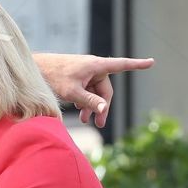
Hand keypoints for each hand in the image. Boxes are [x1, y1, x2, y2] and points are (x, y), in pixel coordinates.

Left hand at [35, 53, 154, 127]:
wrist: (36, 69)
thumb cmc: (53, 76)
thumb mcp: (72, 92)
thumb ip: (89, 101)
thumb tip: (104, 110)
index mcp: (97, 66)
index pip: (122, 65)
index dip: (137, 65)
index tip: (152, 62)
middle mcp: (94, 67)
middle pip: (105, 90)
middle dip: (102, 107)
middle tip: (98, 124)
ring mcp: (86, 72)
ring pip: (94, 92)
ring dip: (91, 106)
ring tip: (85, 121)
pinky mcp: (78, 77)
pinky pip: (87, 90)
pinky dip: (85, 100)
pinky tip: (79, 112)